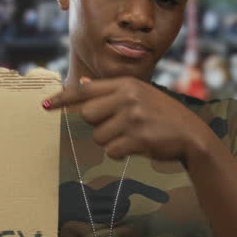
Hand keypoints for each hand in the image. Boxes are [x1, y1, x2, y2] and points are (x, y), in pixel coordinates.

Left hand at [45, 77, 209, 161]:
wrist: (191, 135)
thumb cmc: (163, 115)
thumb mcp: (140, 94)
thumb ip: (110, 90)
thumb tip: (81, 83)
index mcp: (126, 84)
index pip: (85, 89)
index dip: (62, 98)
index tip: (44, 105)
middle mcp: (128, 97)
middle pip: (87, 115)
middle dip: (97, 126)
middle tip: (117, 127)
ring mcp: (133, 117)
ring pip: (98, 136)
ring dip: (111, 141)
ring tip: (132, 136)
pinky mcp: (138, 137)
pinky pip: (112, 150)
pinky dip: (120, 153)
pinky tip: (137, 146)